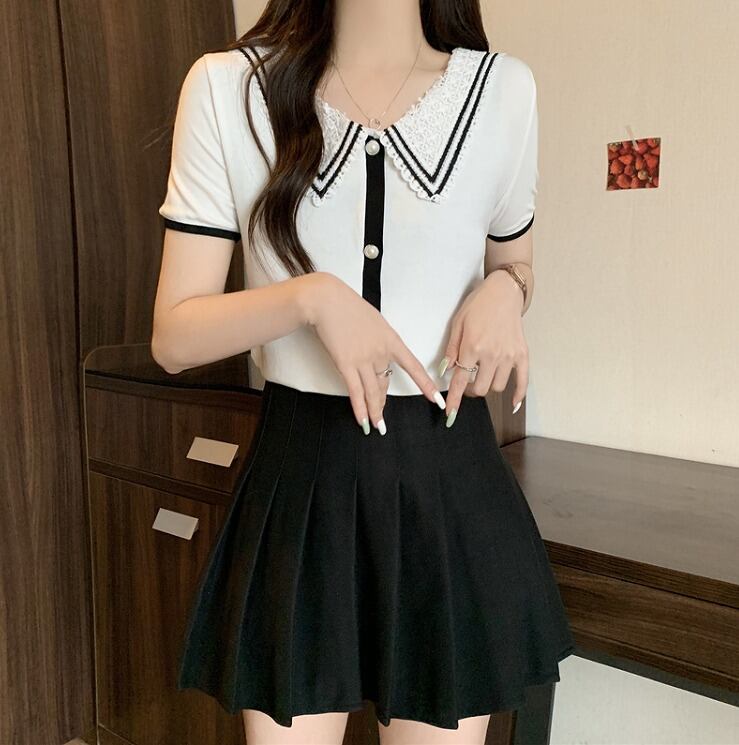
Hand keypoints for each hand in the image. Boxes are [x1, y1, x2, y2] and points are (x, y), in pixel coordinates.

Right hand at [302, 273, 446, 433]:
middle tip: (382, 416)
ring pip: (373, 391)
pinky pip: (356, 392)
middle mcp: (381, 352)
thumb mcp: (373, 321)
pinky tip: (363, 420)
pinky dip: (360, 408)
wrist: (327, 300)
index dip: (426, 385)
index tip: (437, 400)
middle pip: (385, 383)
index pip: (414, 367)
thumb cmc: (347, 306)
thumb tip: (377, 356)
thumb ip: (378, 340)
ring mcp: (364, 359)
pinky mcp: (346, 364)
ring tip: (376, 426)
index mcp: (391, 340)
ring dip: (375, 411)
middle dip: (382, 401)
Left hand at [440, 269, 528, 426]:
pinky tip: (513, 405)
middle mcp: (492, 355)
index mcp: (473, 347)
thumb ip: (451, 350)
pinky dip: (518, 395)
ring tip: (484, 375)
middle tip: (467, 381)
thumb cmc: (478, 305)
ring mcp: (509, 356)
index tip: (450, 414)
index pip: (461, 381)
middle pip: (480, 388)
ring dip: (488, 386)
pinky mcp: (522, 354)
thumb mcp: (457, 324)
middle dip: (471, 390)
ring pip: (497, 387)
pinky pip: (522, 381)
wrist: (504, 292)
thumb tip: (445, 371)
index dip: (455, 400)